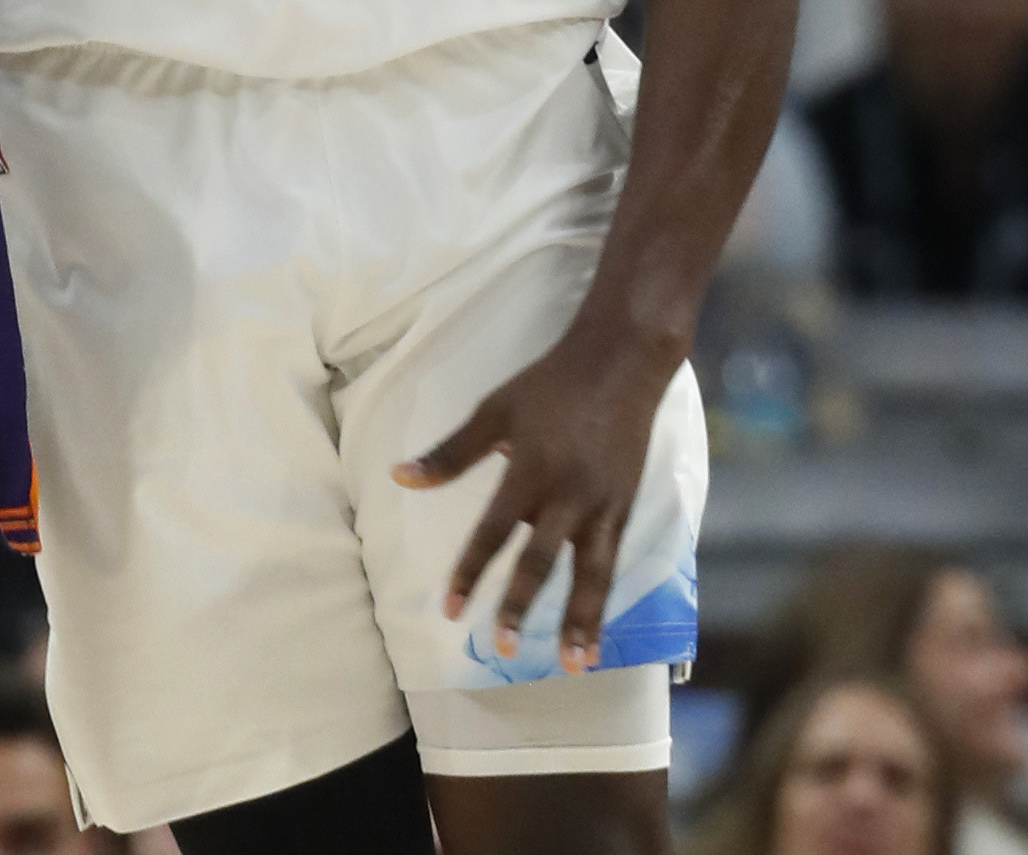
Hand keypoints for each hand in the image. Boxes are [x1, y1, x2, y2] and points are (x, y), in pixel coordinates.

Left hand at [395, 326, 674, 671]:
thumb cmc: (549, 385)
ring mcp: (601, 504)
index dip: (471, 571)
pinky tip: (599, 627)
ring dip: (580, 621)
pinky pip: (613, 561)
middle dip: (521, 607)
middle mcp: (566, 495)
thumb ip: (452, 451)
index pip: (493, 531)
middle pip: (540, 561)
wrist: (619, 363)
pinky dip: (606, 598)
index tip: (452, 610)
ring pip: (590, 574)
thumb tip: (401, 478)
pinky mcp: (626, 507)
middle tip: (504, 649)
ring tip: (576, 664)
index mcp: (528, 469)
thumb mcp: (495, 409)